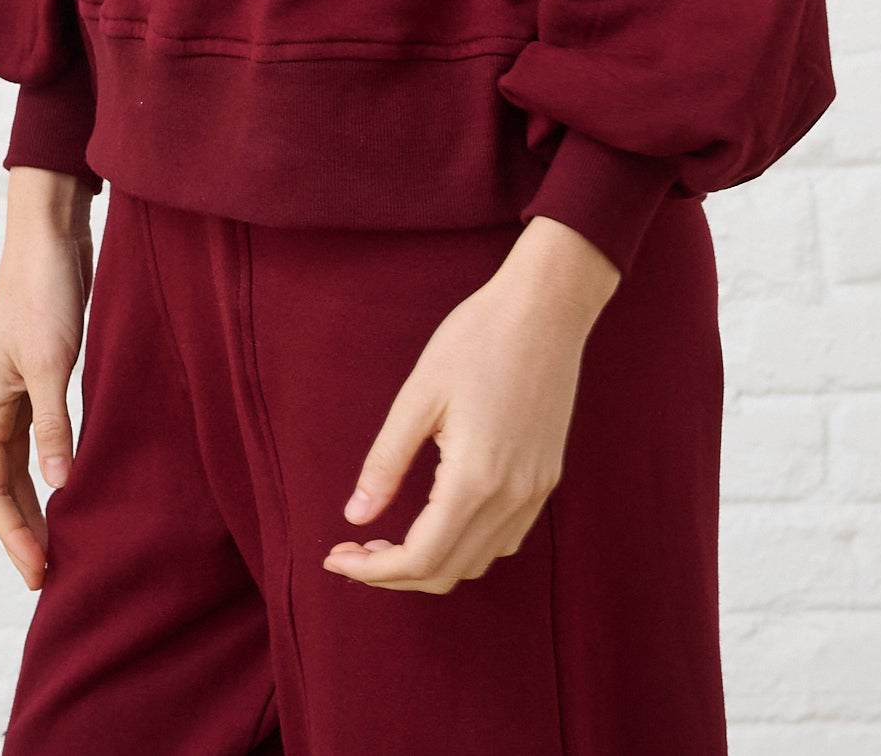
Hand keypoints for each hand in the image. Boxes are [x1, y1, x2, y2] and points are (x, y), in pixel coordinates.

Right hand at [0, 167, 94, 590]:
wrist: (49, 234)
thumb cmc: (44, 291)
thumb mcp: (52, 362)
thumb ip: (54, 425)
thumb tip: (59, 487)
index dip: (14, 534)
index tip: (38, 573)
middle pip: (0, 483)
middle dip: (21, 529)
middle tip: (49, 574)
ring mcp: (13, 389)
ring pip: (17, 462)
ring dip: (34, 502)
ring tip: (59, 542)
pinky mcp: (38, 374)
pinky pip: (36, 437)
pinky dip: (48, 466)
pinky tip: (71, 482)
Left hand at [321, 213, 620, 592]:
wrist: (546, 308)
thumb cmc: (477, 339)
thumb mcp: (419, 396)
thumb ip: (386, 463)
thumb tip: (355, 517)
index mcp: (474, 480)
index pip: (419, 559)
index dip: (372, 572)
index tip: (334, 558)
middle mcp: (510, 498)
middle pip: (447, 572)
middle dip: (394, 573)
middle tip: (354, 550)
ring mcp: (534, 492)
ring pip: (478, 562)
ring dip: (431, 563)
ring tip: (390, 538)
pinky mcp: (546, 479)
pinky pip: (504, 539)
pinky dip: (466, 546)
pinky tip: (439, 519)